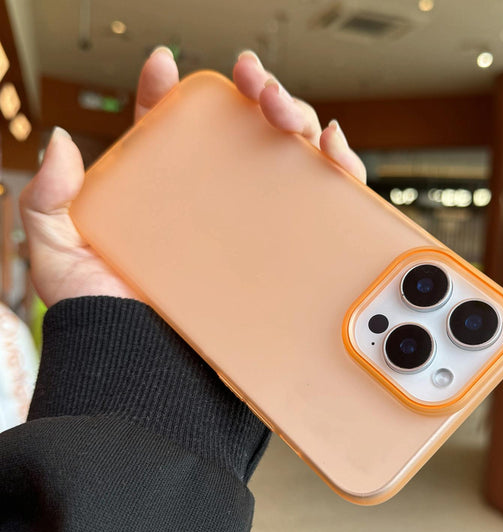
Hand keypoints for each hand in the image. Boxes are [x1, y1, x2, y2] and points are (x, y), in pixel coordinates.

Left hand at [20, 49, 365, 307]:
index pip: (170, 132)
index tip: (166, 66)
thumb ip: (47, 203)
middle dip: (256, 93)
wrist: (153, 376)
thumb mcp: (61, 260)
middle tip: (252, 82)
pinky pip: (322, 205)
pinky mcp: (288, 255)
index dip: (169, 93)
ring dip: (297, 118)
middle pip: (243, 135)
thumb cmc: (109, 324)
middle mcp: (212, 209)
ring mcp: (253, 230)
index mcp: (164, 200)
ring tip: (285, 110)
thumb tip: (60, 144)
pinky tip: (329, 149)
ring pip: (288, 159)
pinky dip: (336, 170)